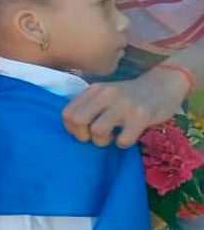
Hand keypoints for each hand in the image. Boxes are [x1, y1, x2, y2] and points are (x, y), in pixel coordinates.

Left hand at [62, 67, 188, 147]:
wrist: (162, 85)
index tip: (83, 131)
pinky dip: (122, 143)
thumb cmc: (129, 95)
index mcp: (94, 90)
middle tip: (93, 137)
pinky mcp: (141, 116)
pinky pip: (123, 140)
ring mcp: (123, 105)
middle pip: (77, 120)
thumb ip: (89, 105)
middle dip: (82, 135)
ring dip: (102, 141)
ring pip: (98, 131)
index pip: (67, 112)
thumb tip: (72, 126)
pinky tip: (126, 136)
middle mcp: (106, 95)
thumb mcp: (105, 93)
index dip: (71, 128)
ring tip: (111, 137)